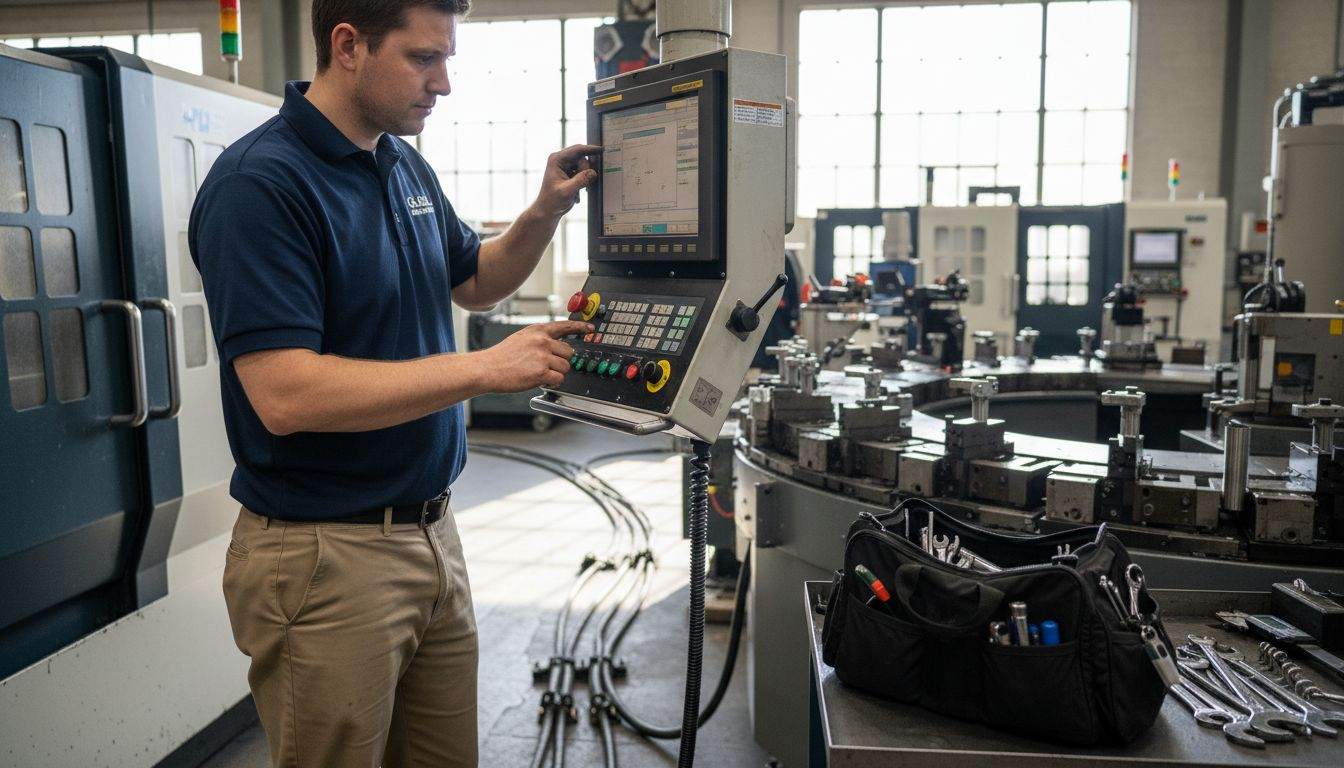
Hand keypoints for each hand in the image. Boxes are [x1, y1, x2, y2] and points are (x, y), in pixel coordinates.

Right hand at [475, 320, 592, 392]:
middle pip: (569, 352)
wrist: (487, 369)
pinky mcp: (541, 372)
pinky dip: (552, 383)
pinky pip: (559, 379)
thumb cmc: (501, 357)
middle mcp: (542, 341)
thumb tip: (557, 345)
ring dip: (556, 373)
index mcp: (537, 331)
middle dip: (561, 361)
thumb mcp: (521, 338)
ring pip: (565, 367)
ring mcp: (542, 357)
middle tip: (546, 365)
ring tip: (539, 372)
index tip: (590, 329)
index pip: (564, 326)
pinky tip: (539, 380)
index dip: (580, 328)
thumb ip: (539, 339)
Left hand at [533, 144, 601, 217]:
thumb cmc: (552, 200)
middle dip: (586, 170)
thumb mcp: (567, 191)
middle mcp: (560, 160)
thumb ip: (581, 180)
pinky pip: (583, 171)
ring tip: (580, 188)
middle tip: (584, 183)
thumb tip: (593, 173)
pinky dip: (584, 180)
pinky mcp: (570, 173)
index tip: (601, 150)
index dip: (590, 149)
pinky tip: (579, 189)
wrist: (548, 210)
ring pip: (584, 165)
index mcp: (556, 160)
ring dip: (585, 176)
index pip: (577, 150)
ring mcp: (565, 166)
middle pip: (582, 158)